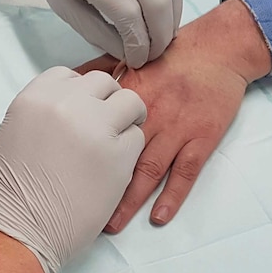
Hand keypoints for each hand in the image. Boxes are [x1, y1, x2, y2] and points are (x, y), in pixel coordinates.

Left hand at [0, 0, 182, 68]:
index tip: (138, 60)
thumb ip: (96, 30)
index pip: (129, 15)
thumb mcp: (61, 1)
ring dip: (172, 14)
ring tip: (162, 34)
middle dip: (161, 35)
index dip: (139, 43)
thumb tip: (126, 50)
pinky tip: (161, 7)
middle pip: (157, 0)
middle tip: (155, 52)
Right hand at [0, 66, 146, 272]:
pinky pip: (138, 138)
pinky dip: (130, 151)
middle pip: (104, 83)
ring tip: (116, 143)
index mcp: (36, 96)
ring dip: (126, 121)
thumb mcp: (13, 133)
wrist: (18, 230)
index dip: (81, 93)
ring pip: (130, 103)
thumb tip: (70, 108)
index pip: (72, 75)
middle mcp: (67, 103)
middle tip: (104, 126)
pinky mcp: (119, 155)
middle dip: (107, 103)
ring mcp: (95, 126)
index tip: (82, 110)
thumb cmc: (8, 192)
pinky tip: (114, 168)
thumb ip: (43, 112)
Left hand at [76, 0, 271, 232]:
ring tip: (111, 224)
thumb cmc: (168, 56)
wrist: (217, 48)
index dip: (74, 151)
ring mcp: (177, 126)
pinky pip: (186, 170)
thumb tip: (63, 83)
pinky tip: (158, 217)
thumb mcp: (127, 58)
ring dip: (130, 198)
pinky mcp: (202, 136)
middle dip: (97, 183)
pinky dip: (173, 195)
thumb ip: (94, 72)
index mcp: (125, 92)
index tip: (54, 177)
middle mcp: (149, 111)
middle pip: (117, 152)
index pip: (94, 124)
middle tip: (77, 212)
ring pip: (149, 167)